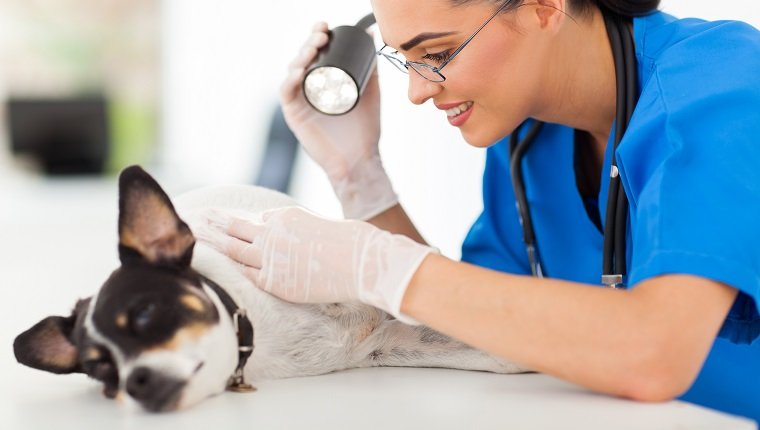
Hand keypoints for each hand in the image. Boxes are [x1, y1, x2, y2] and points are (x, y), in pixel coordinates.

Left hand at [197, 207, 433, 323]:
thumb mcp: (322, 225)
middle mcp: (272, 234)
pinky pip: (249, 275)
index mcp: (284, 216)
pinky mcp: (276, 282)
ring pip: (234, 250)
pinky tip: (224, 269)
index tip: (230, 221)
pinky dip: (236, 270)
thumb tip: (297, 239)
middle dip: (216, 224)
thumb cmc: (353, 242)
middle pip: (235, 228)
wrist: (362, 261)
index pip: (259, 219)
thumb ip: (302, 229)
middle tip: (198, 218)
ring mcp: (271, 259)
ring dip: (216, 244)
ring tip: (199, 238)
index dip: (246, 222)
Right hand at [281, 22, 397, 219]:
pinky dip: (290, 80)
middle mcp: (309, 90)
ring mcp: (300, 103)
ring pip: (292, 73)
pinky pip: (286, 94)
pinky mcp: (294, 116)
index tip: (326, 27)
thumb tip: (371, 34)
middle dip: (309, 43)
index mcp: (324, 83)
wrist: (360, 159)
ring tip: (314, 47)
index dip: (316, 38)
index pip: (315, 55)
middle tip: (322, 35)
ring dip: (300, 56)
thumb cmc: (364, 130)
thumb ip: (371, 66)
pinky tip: (300, 71)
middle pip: (302, 60)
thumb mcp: (370, 91)